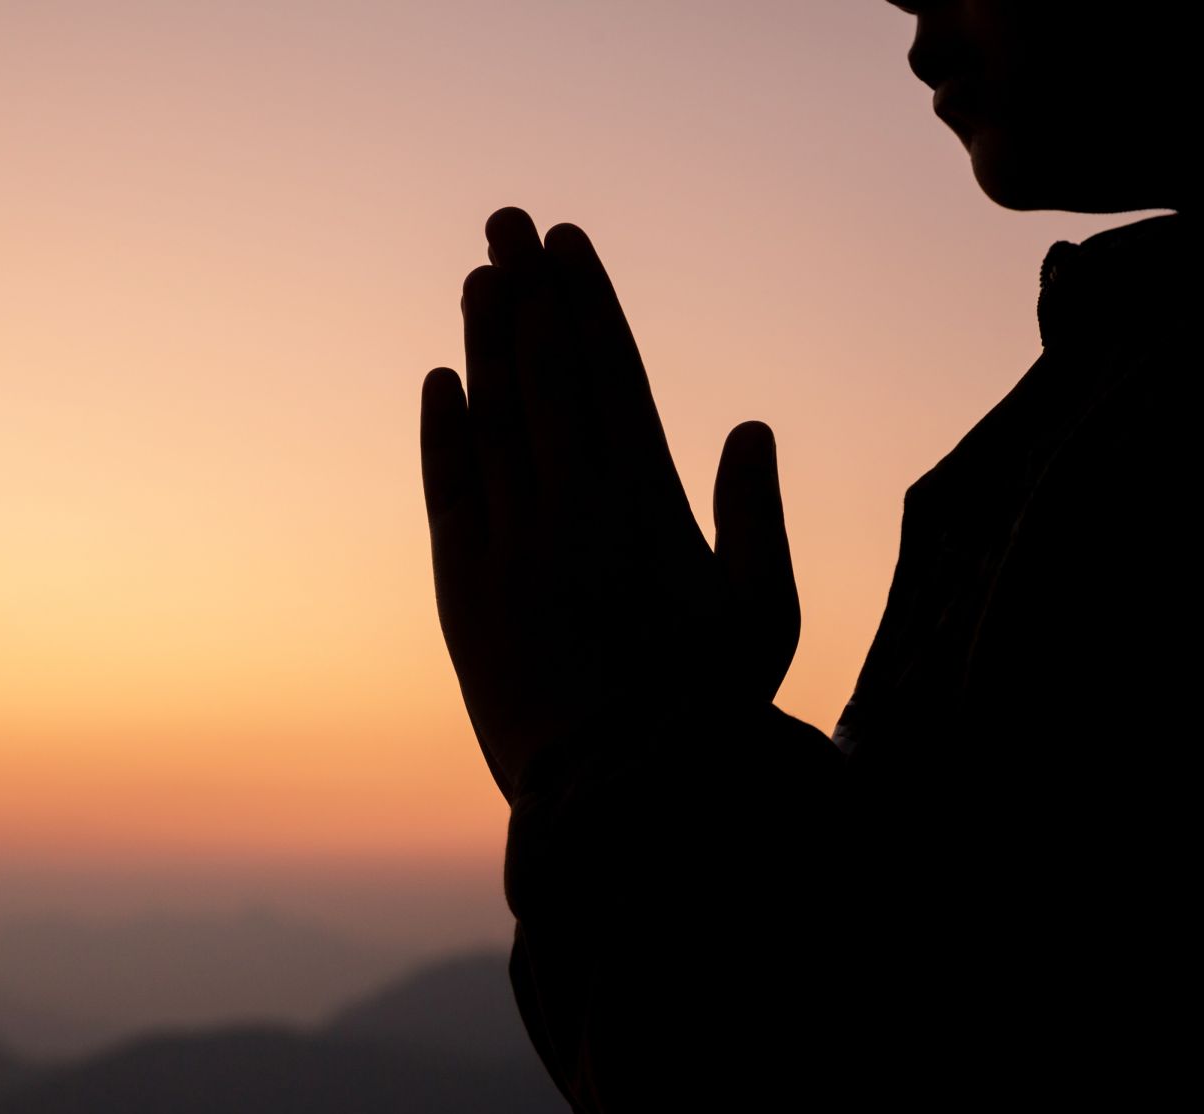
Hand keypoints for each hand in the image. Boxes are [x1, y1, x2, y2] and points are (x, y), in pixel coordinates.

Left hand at [421, 208, 798, 803]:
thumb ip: (758, 515)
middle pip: (547, 378)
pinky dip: (443, 434)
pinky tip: (440, 381)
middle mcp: (575, 512)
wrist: (620, 801)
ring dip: (485, 344)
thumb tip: (749, 422)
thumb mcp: (762, 616)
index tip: (568, 246)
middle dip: (528, 294)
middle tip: (506, 222)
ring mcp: (514, 550)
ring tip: (477, 279)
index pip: (612, 376)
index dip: (587, 304)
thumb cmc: (706, 714)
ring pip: (494, 422)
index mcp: (650, 507)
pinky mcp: (465, 595)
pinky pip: (449, 494)